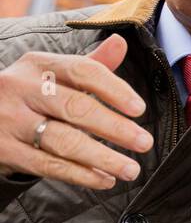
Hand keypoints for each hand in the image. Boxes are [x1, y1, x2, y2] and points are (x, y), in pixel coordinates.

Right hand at [0, 33, 151, 188]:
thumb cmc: (31, 94)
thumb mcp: (53, 74)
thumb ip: (90, 65)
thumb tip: (120, 42)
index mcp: (38, 65)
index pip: (82, 71)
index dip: (114, 89)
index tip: (139, 109)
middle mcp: (20, 88)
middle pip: (75, 107)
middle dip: (114, 127)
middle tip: (144, 143)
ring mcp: (9, 120)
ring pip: (63, 140)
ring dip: (102, 157)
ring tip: (130, 169)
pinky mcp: (3, 149)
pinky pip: (48, 165)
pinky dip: (80, 175)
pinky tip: (104, 180)